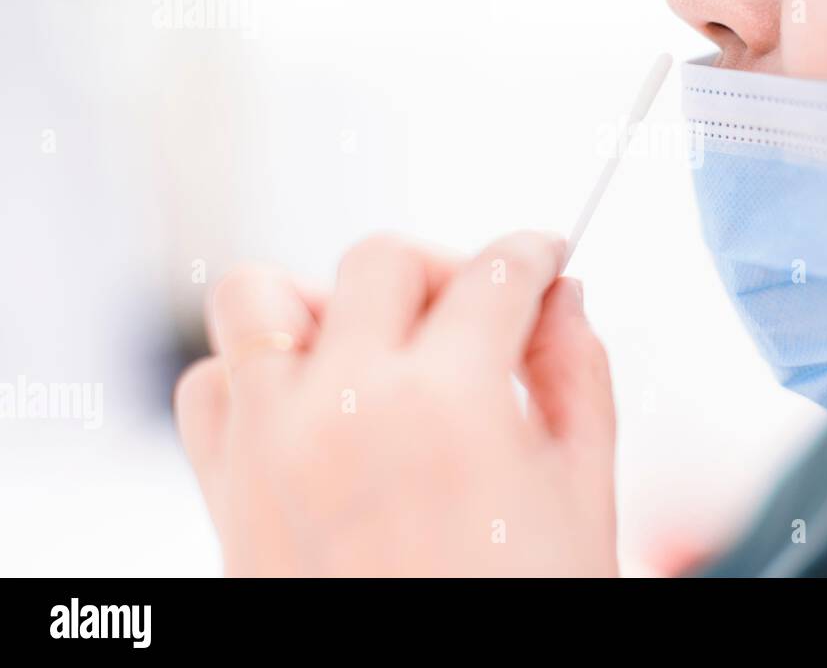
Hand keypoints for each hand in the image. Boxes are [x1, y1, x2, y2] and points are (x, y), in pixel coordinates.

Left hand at [174, 232, 616, 575]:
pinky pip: (208, 384)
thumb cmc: (515, 608)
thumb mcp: (582, 494)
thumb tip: (563, 301)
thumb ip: (578, 374)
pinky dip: (254, 370)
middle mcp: (346, 406)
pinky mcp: (226, 488)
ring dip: (324, 300)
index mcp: (449, 404)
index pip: (497, 274)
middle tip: (479, 304)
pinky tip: (313, 398)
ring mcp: (271, 443)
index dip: (533, 252)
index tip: (543, 258)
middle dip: (446, 266)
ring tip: (376, 339)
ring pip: (262, 295)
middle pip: (382, 259)